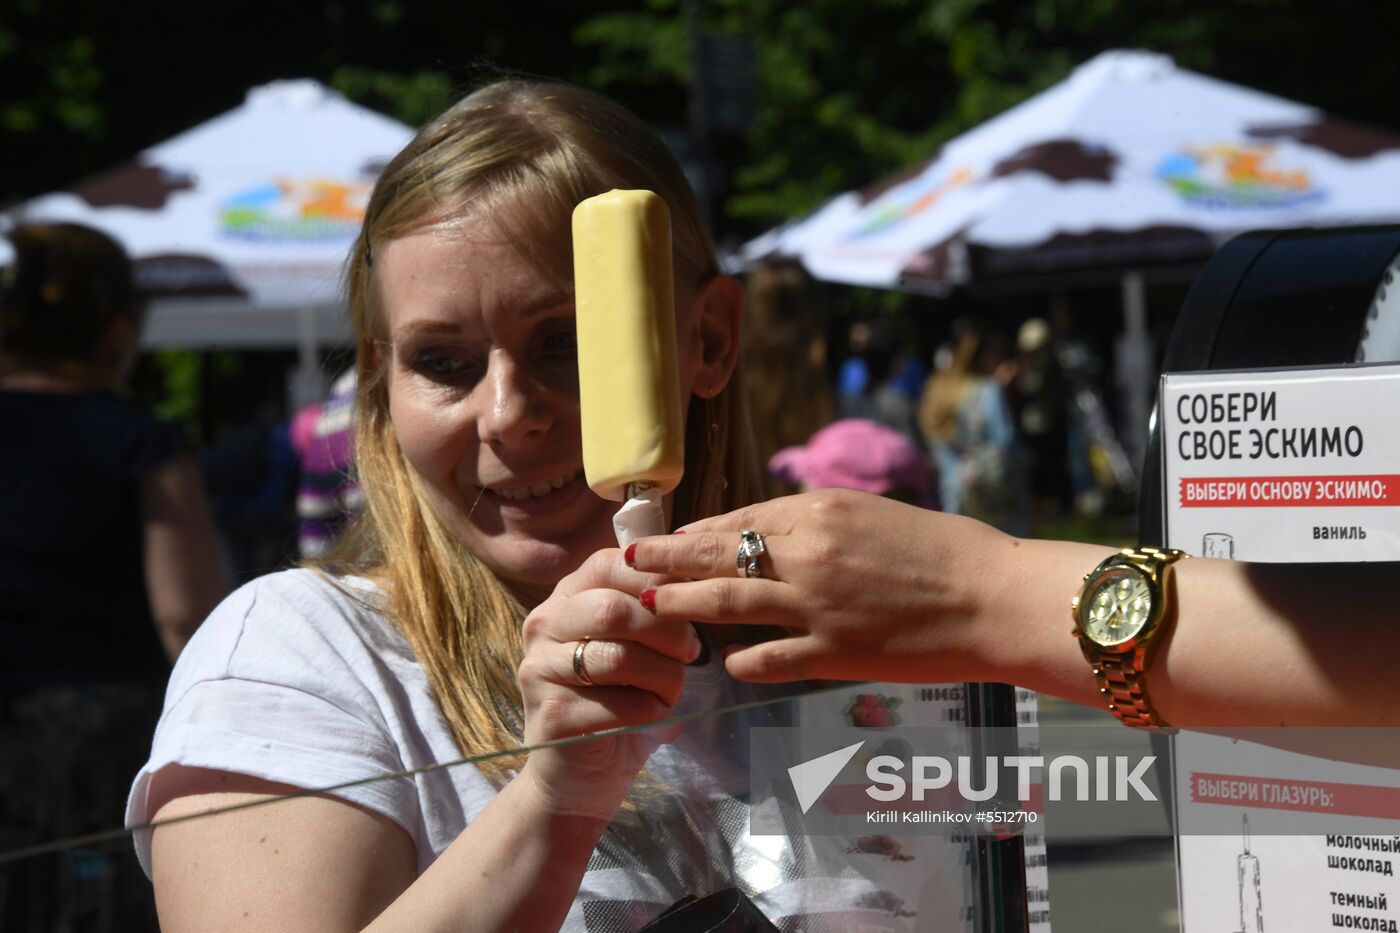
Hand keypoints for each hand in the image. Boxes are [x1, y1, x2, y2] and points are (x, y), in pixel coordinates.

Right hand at [517, 548, 699, 817]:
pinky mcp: (550, 716)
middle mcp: (543, 625)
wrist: (579, 777)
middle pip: (614, 610)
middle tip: (690, 654)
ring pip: (618, 657)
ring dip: (663, 676)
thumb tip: (698, 583)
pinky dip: (651, 711)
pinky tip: (654, 718)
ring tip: (670, 692)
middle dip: (667, 632)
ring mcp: (539, 671)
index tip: (689, 608)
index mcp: (566, 598)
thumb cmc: (617, 702)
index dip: (658, 581)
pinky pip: (618, 706)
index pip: (611, 564)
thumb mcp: (633, 646)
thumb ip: (651, 612)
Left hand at [629, 489, 1015, 684]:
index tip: (668, 537)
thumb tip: (775, 530)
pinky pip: (767, 659)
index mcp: (821, 511)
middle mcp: (808, 553)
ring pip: (726, 605)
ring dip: (681, 606)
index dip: (696, 531)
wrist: (993, 598)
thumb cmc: (945, 549)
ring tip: (648, 607)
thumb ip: (821, 523)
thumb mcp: (875, 514)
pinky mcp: (833, 653)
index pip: (739, 518)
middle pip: (718, 556)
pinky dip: (740, 662)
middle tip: (628, 562)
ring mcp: (816, 606)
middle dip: (667, 560)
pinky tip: (724, 664)